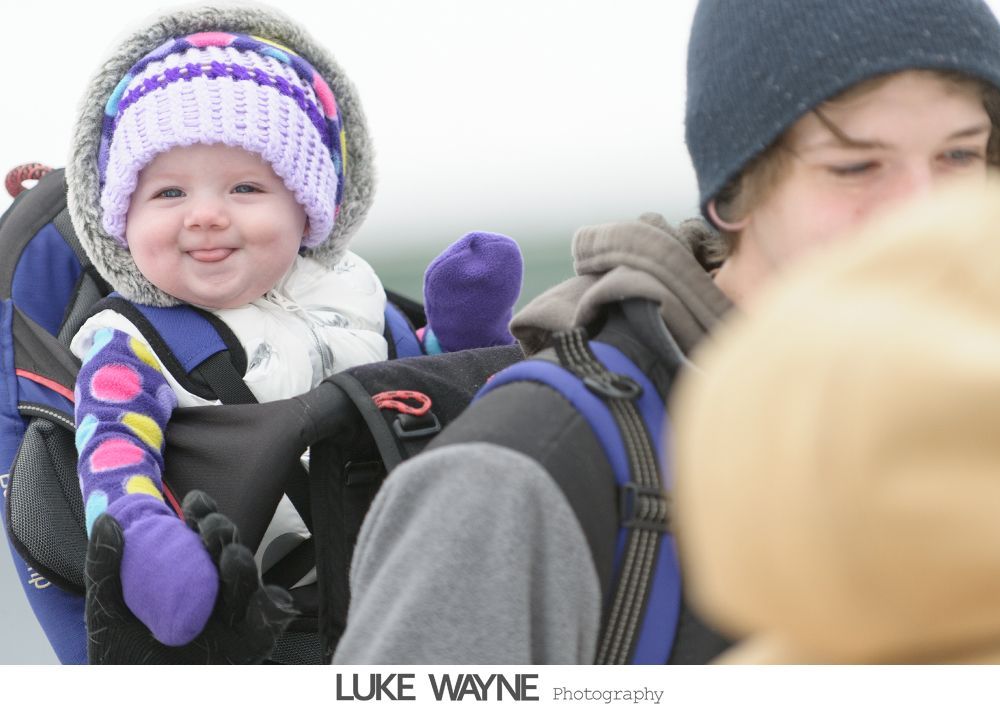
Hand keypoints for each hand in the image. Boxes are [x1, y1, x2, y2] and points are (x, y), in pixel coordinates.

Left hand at [86, 491, 295, 663]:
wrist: (137, 702)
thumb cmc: (121, 662)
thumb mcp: (107, 615)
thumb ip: (105, 571)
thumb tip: (109, 520)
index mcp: (187, 579)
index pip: (199, 538)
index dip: (202, 514)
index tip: (193, 501)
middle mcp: (214, 595)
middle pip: (227, 553)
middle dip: (223, 533)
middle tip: (210, 528)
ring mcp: (234, 621)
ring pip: (248, 583)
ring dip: (243, 564)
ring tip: (230, 557)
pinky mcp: (248, 648)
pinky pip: (269, 626)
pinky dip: (274, 609)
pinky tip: (267, 596)